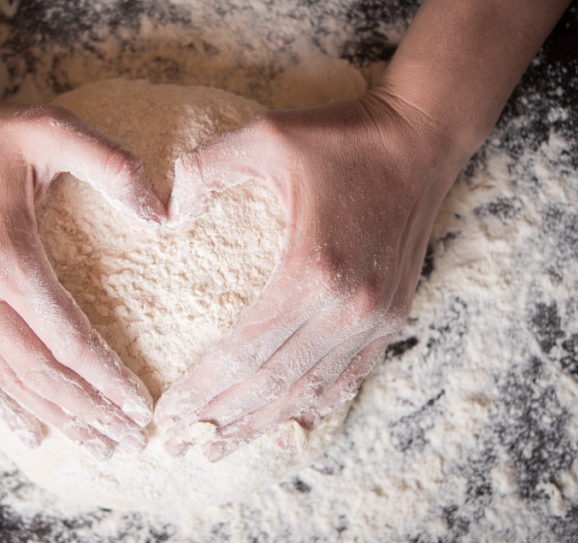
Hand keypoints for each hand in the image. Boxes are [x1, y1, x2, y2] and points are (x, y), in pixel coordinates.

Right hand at [0, 93, 164, 458]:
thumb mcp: (53, 129)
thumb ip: (112, 166)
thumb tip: (166, 213)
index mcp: (7, 257)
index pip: (69, 340)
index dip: (108, 380)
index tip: (141, 408)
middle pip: (41, 374)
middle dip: (90, 412)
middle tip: (130, 443)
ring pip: (9, 381)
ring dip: (55, 419)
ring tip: (95, 447)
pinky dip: (2, 406)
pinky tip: (29, 432)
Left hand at [155, 91, 459, 460]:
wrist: (419, 138)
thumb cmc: (340, 136)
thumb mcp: (264, 135)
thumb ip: (204, 169)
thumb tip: (164, 215)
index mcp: (312, 269)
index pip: (244, 351)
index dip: (201, 388)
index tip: (165, 414)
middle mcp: (348, 307)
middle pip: (272, 383)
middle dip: (219, 419)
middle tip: (178, 447)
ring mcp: (375, 318)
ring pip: (308, 391)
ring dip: (260, 424)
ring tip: (216, 448)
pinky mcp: (390, 317)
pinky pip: (346, 378)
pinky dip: (309, 406)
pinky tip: (280, 424)